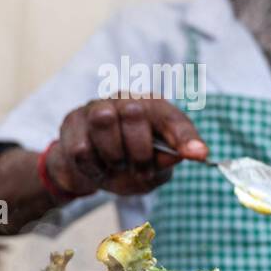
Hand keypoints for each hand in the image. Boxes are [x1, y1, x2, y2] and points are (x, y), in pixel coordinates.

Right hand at [46, 98, 208, 196]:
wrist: (88, 169)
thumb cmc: (127, 162)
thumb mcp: (153, 168)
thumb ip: (167, 161)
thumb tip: (185, 154)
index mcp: (152, 108)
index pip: (172, 118)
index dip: (185, 137)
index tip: (198, 155)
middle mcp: (125, 100)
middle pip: (134, 112)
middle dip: (139, 151)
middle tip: (141, 170)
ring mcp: (96, 108)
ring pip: (104, 122)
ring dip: (113, 156)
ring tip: (117, 166)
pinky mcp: (72, 123)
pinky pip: (82, 147)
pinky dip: (93, 167)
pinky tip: (98, 168)